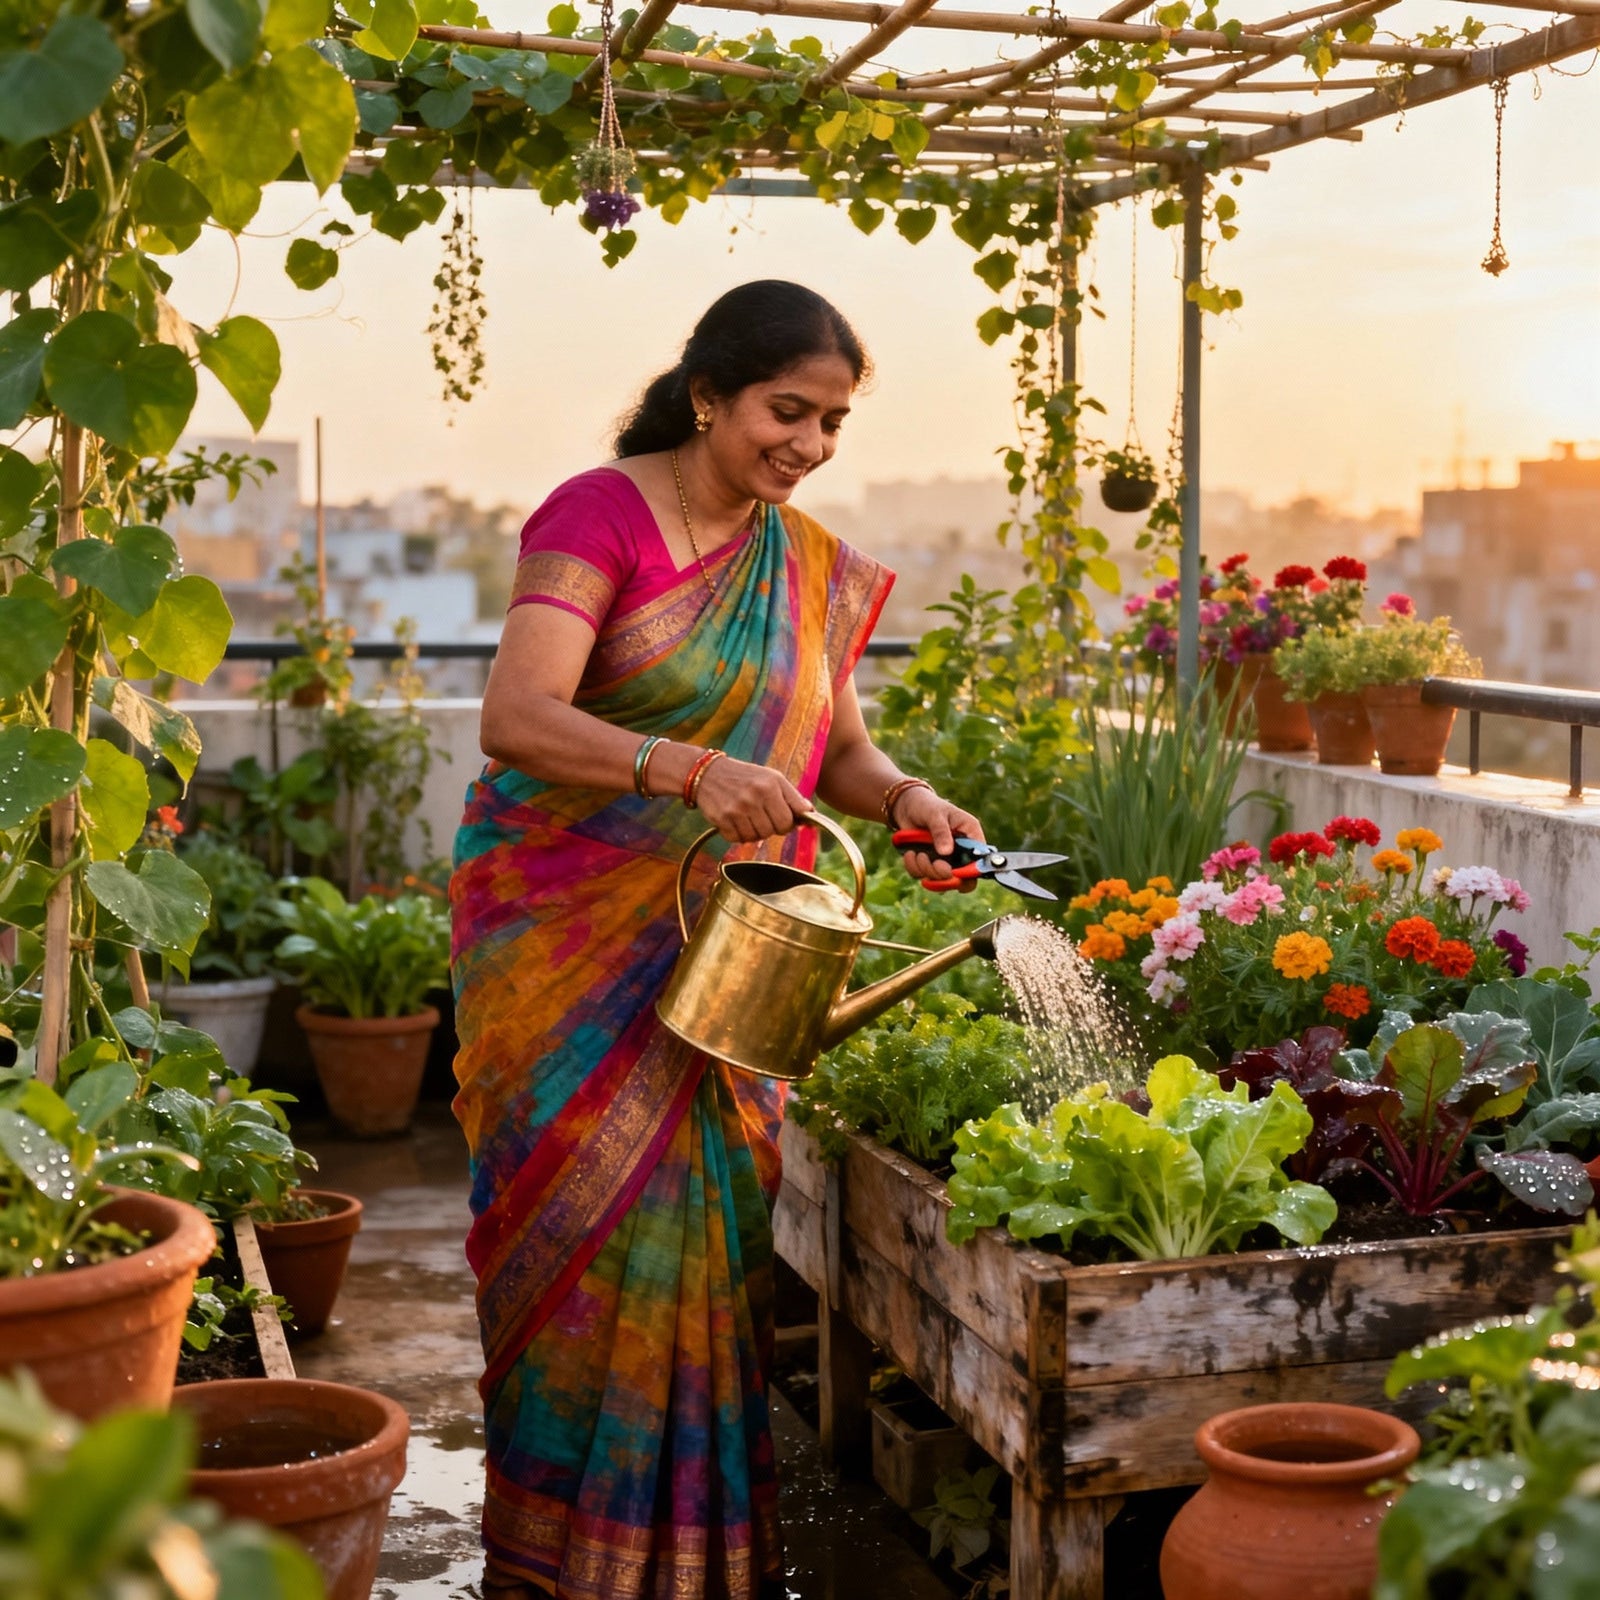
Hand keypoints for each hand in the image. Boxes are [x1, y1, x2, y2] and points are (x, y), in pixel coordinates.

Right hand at [694, 757, 809, 843]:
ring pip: (756, 838)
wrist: (708, 773)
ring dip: (754, 831)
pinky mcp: (722, 820)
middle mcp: (753, 797)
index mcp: (770, 785)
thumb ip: (793, 797)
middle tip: (763, 816)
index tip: (782, 818)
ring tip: (748, 816)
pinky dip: (738, 834)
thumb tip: (811, 814)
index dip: (787, 823)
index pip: (788, 821)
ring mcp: (736, 809)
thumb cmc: (746, 777)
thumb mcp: (772, 778)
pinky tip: (735, 820)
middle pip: (773, 831)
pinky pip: (738, 840)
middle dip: (771, 827)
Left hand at [893, 787, 985, 890]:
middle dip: (944, 874)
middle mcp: (961, 852)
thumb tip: (946, 852)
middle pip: (961, 879)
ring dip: (926, 870)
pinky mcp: (929, 864)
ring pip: (940, 879)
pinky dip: (914, 868)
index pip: (979, 861)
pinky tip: (910, 854)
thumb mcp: (935, 815)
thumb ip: (941, 832)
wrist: (907, 806)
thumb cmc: (927, 805)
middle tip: (935, 864)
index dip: (969, 872)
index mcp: (971, 836)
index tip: (953, 871)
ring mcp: (946, 860)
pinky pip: (923, 876)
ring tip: (917, 853)